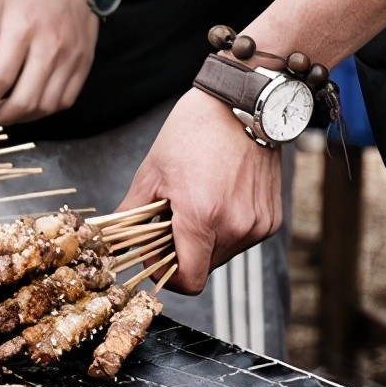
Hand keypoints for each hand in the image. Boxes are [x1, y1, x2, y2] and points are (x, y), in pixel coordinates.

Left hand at [0, 0, 97, 125]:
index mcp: (22, 29)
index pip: (0, 79)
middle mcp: (50, 46)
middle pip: (24, 100)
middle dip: (0, 117)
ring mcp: (71, 57)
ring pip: (45, 106)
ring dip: (22, 117)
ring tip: (7, 111)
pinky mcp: (85, 63)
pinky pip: (65, 100)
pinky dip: (45, 110)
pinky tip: (31, 103)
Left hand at [118, 89, 283, 294]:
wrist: (241, 105)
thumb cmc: (194, 132)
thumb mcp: (151, 173)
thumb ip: (131, 214)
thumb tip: (113, 240)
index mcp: (201, 218)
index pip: (189, 280)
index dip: (167, 275)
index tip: (156, 256)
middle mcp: (235, 226)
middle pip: (203, 268)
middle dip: (183, 253)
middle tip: (172, 223)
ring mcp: (257, 224)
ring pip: (222, 255)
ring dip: (205, 242)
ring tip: (196, 206)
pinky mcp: (272, 218)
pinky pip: (242, 240)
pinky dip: (226, 230)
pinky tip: (218, 201)